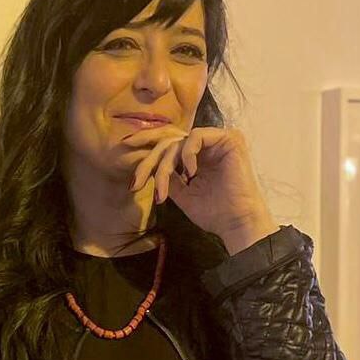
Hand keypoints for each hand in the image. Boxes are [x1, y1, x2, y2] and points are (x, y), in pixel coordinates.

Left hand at [124, 123, 273, 238]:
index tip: (124, 148)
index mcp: (197, 154)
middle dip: (148, 161)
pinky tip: (189, 174)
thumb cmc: (212, 212)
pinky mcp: (228, 138)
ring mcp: (218, 139)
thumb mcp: (180, 193)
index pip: (167, 142)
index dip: (145, 142)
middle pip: (167, 141)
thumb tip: (147, 167)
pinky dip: (187, 155)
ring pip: (178, 142)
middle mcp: (207, 144)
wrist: (235, 223)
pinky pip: (196, 136)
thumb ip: (167, 176)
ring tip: (164, 190)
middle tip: (136, 182)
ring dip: (165, 166)